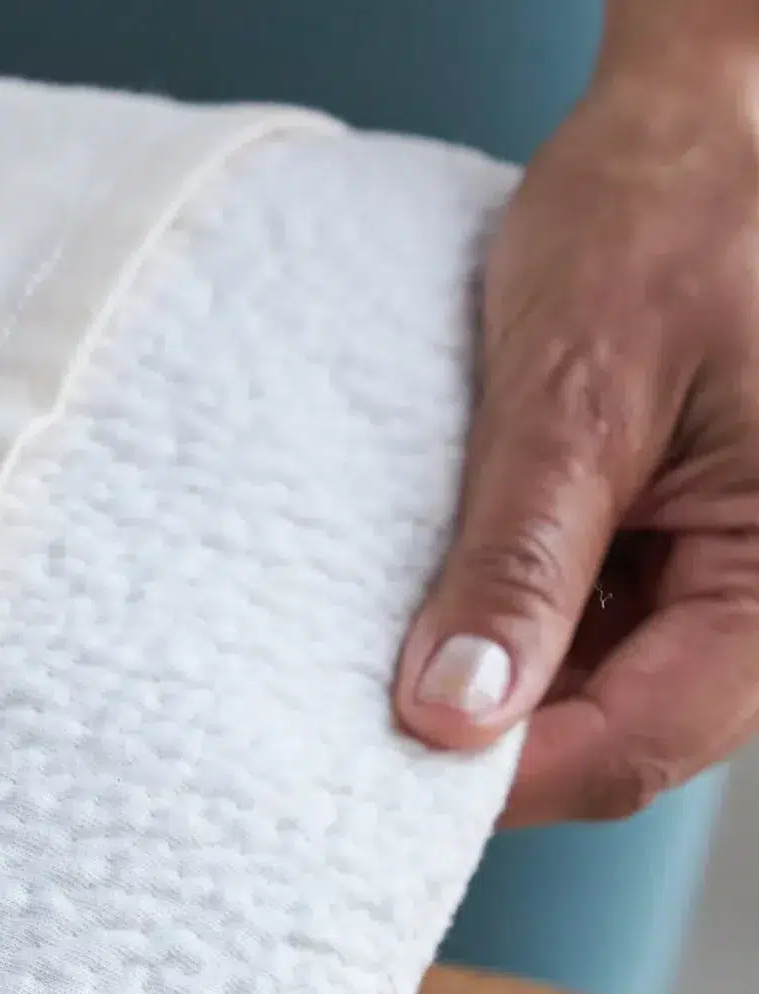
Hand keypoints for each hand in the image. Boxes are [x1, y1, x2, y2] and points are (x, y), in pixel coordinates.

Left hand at [394, 44, 758, 824]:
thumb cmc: (671, 216)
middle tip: (367, 729)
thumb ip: (520, 565)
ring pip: (595, 700)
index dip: (508, 781)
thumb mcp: (579, 394)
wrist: (699, 123)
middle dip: (496, 742)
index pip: (640, 746)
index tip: (384, 778)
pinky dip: (509, 633)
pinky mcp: (669, 558)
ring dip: (497, 688)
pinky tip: (442, 605)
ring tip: (398, 652)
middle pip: (619, 741)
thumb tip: (454, 713)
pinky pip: (586, 639)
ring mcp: (715, 583)